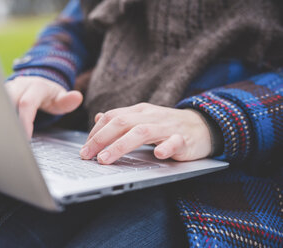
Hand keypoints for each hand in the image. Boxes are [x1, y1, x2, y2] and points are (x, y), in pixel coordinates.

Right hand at [5, 76, 82, 138]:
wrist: (38, 84)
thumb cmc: (50, 96)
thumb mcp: (61, 98)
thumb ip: (68, 101)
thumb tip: (77, 97)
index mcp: (35, 86)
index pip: (26, 104)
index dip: (25, 122)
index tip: (25, 138)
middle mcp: (19, 86)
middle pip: (8, 101)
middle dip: (7, 121)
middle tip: (9, 140)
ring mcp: (7, 89)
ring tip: (1, 138)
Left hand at [80, 103, 211, 163]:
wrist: (202, 126)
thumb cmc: (167, 126)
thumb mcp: (142, 119)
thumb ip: (121, 119)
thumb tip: (98, 118)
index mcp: (139, 111)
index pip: (112, 117)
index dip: (95, 132)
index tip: (84, 149)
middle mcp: (150, 116)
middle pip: (122, 123)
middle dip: (101, 139)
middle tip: (87, 155)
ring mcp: (167, 126)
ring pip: (142, 132)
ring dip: (121, 145)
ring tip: (105, 159)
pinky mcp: (184, 139)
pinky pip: (175, 141)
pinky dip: (166, 147)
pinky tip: (158, 154)